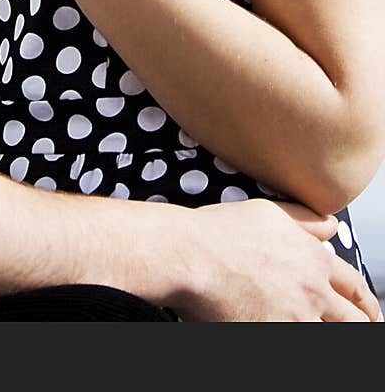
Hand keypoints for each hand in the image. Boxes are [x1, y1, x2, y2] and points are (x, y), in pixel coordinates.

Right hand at [177, 199, 380, 321]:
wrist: (190, 256)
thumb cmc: (222, 230)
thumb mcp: (268, 213)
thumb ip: (304, 220)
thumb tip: (330, 225)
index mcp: (313, 261)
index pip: (354, 286)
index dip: (366, 302)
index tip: (369, 311)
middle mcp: (311, 294)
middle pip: (352, 322)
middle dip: (362, 327)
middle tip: (363, 331)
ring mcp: (293, 320)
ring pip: (326, 336)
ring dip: (324, 333)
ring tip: (313, 327)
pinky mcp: (271, 336)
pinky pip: (298, 344)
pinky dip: (297, 338)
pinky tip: (284, 329)